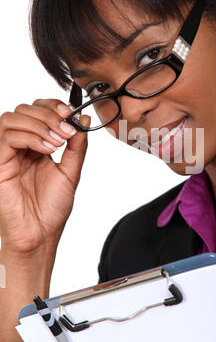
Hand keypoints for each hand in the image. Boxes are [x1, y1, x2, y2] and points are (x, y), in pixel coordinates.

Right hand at [0, 99, 89, 254]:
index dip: (53, 106)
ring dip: (40, 124)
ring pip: (12, 118)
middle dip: (49, 114)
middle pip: (23, 109)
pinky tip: (48, 149)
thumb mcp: (70, 171)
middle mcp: (18, 147)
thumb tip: (82, 119)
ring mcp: (6, 154)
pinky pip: (8, 137)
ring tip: (58, 141)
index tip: (71, 114)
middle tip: (66, 129)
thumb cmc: (51, 209)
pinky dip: (31, 137)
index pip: (36, 111)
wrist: (40, 235)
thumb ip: (76, 146)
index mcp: (34, 146)